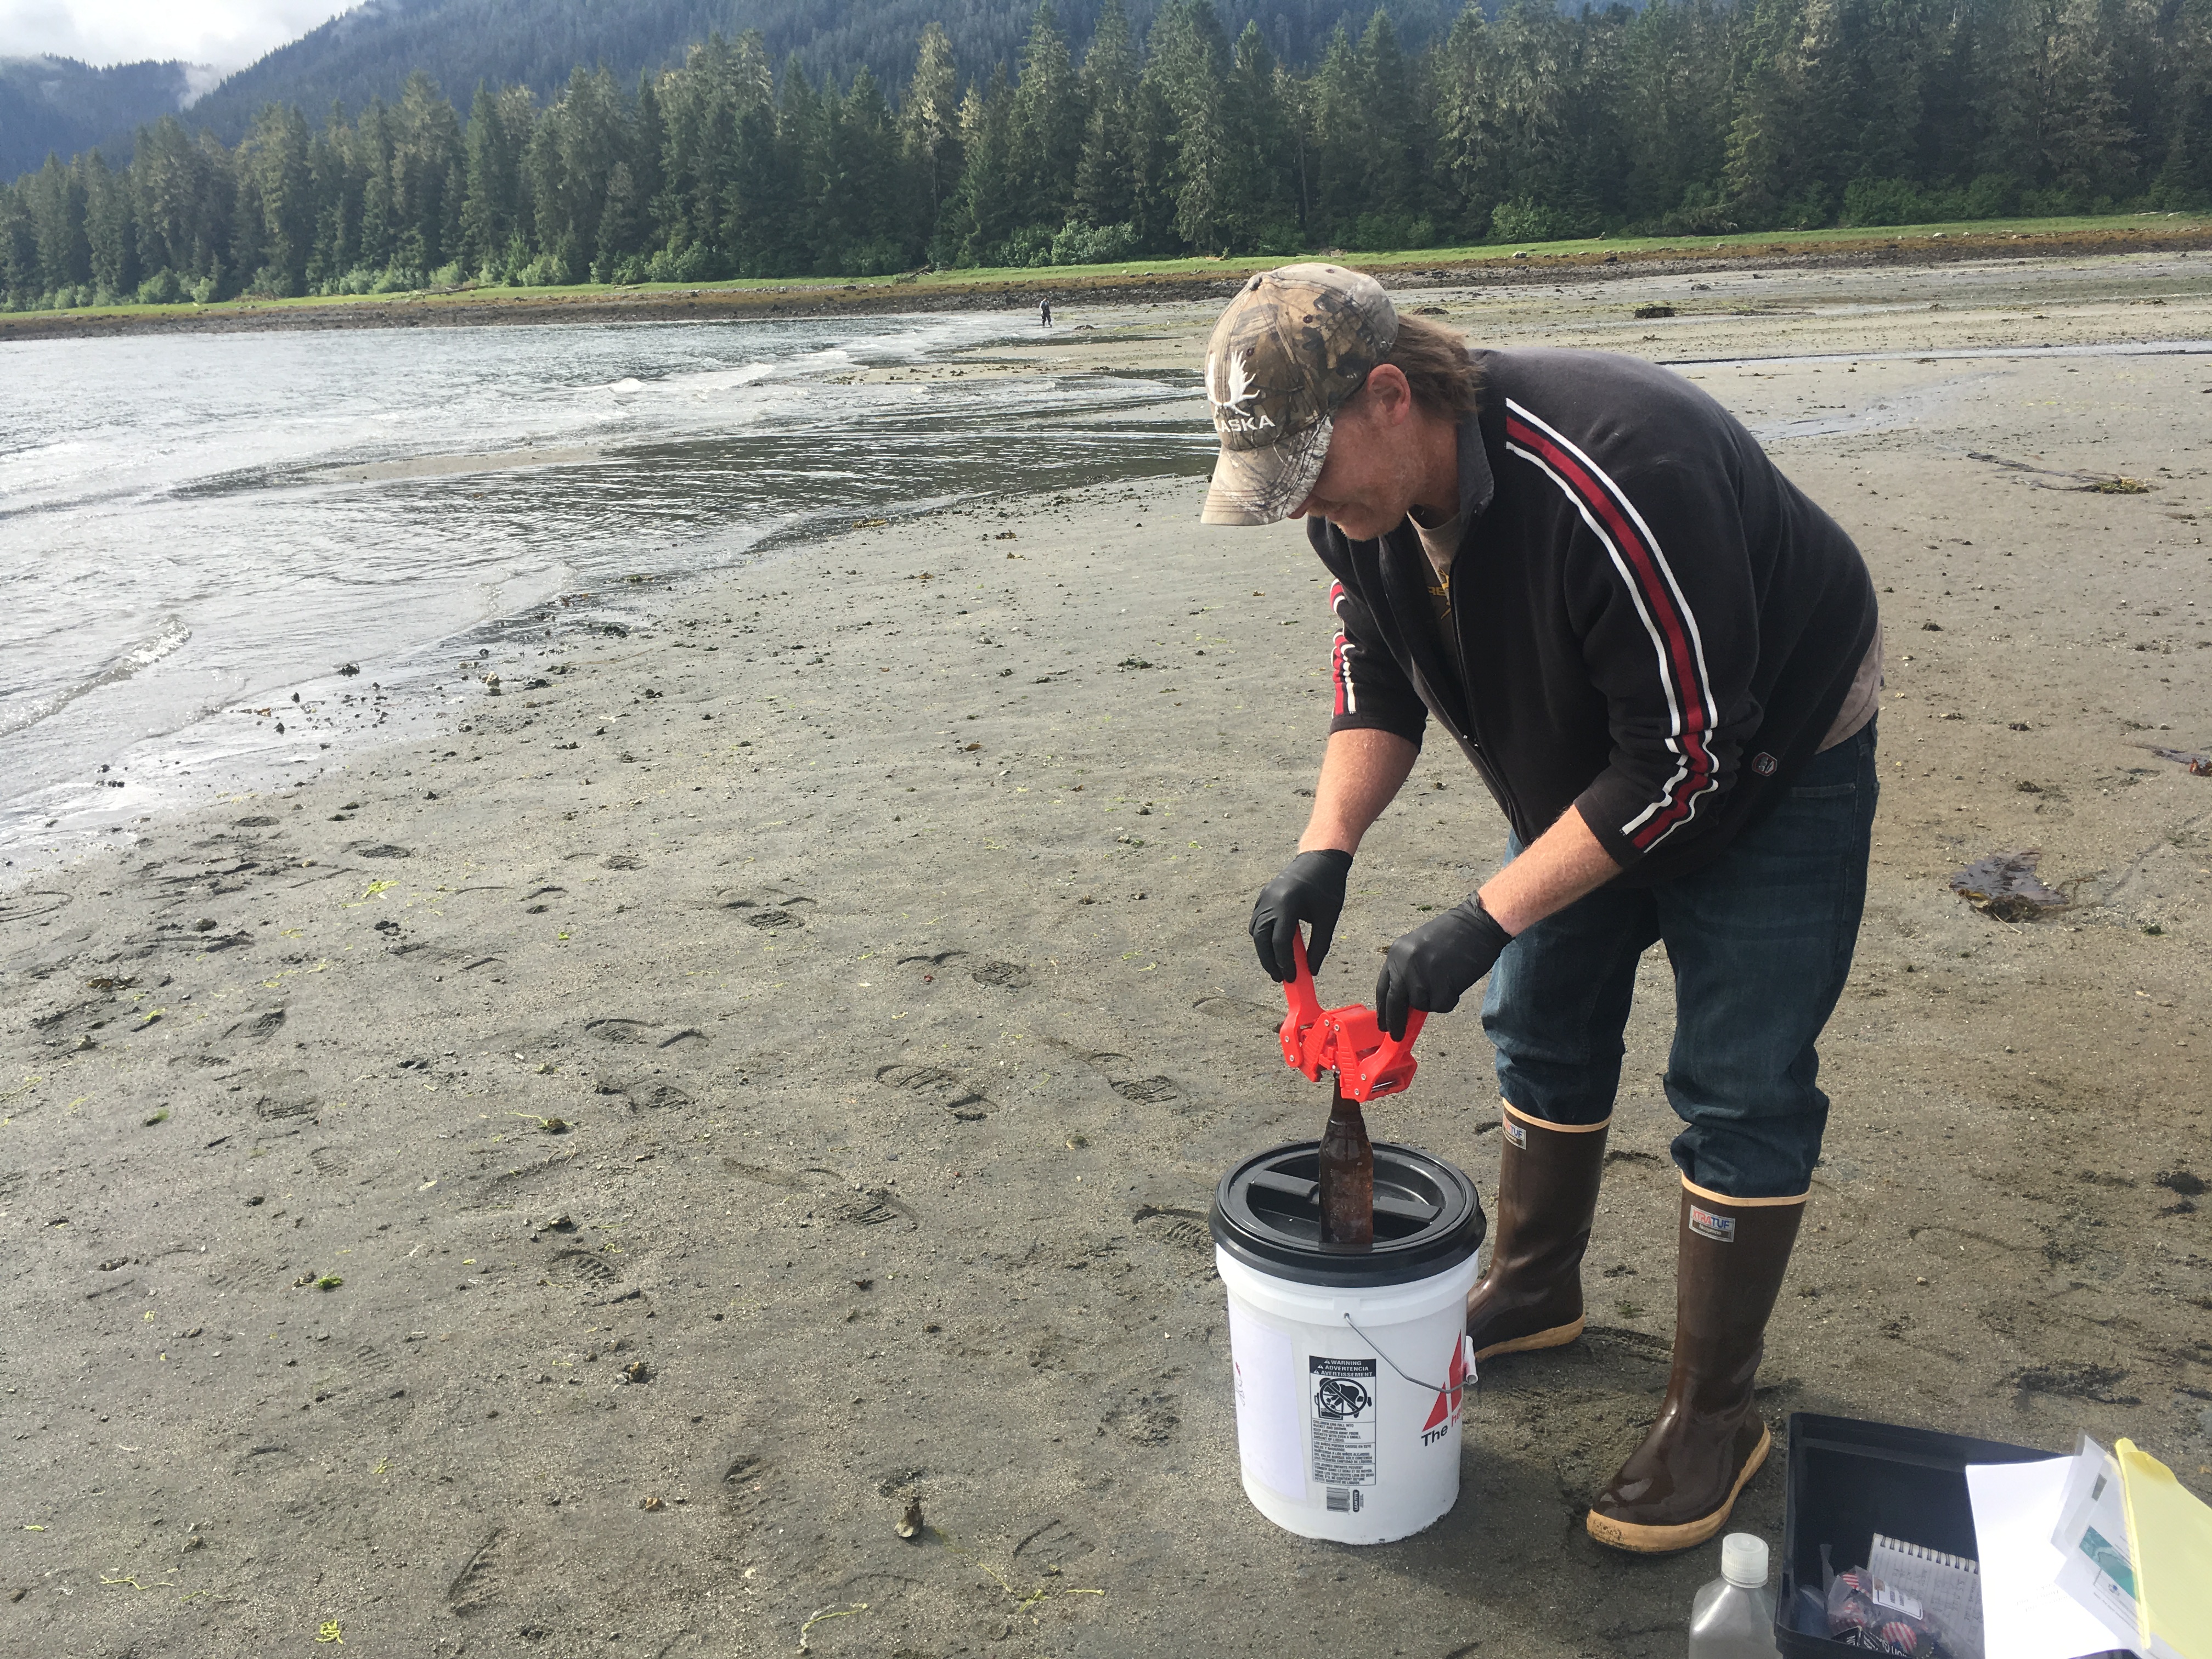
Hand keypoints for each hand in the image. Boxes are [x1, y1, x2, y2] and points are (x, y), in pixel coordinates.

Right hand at [1249, 849, 1352, 981]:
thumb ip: (1319, 945)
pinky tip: (1275, 947)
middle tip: (1280, 978)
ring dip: (1264, 951)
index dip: (1285, 963)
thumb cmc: (1327, 886)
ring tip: (1278, 966)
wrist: (1320, 858)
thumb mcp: (1328, 918)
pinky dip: (1263, 937)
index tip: (1292, 978)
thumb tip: (1312, 970)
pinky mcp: (1263, 897)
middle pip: (1261, 939)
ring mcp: (1263, 898)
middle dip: (1269, 962)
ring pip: (1256, 931)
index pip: (1280, 942)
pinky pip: (1257, 922)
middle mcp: (1270, 900)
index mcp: (1287, 903)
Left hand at [1375, 896, 1512, 1038]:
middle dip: (1396, 1022)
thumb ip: (1409, 972)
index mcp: (1396, 954)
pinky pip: (1441, 1006)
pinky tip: (1456, 980)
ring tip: (1448, 977)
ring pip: (1422, 1005)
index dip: (1383, 1009)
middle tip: (1396, 1036)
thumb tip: (1405, 1002)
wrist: (1478, 923)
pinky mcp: (1439, 985)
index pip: (1384, 988)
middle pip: (1395, 1003)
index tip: (1382, 1024)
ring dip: (1436, 999)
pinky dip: (1450, 999)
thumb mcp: (1419, 948)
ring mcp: (1421, 975)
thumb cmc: (1454, 934)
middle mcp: (1404, 965)